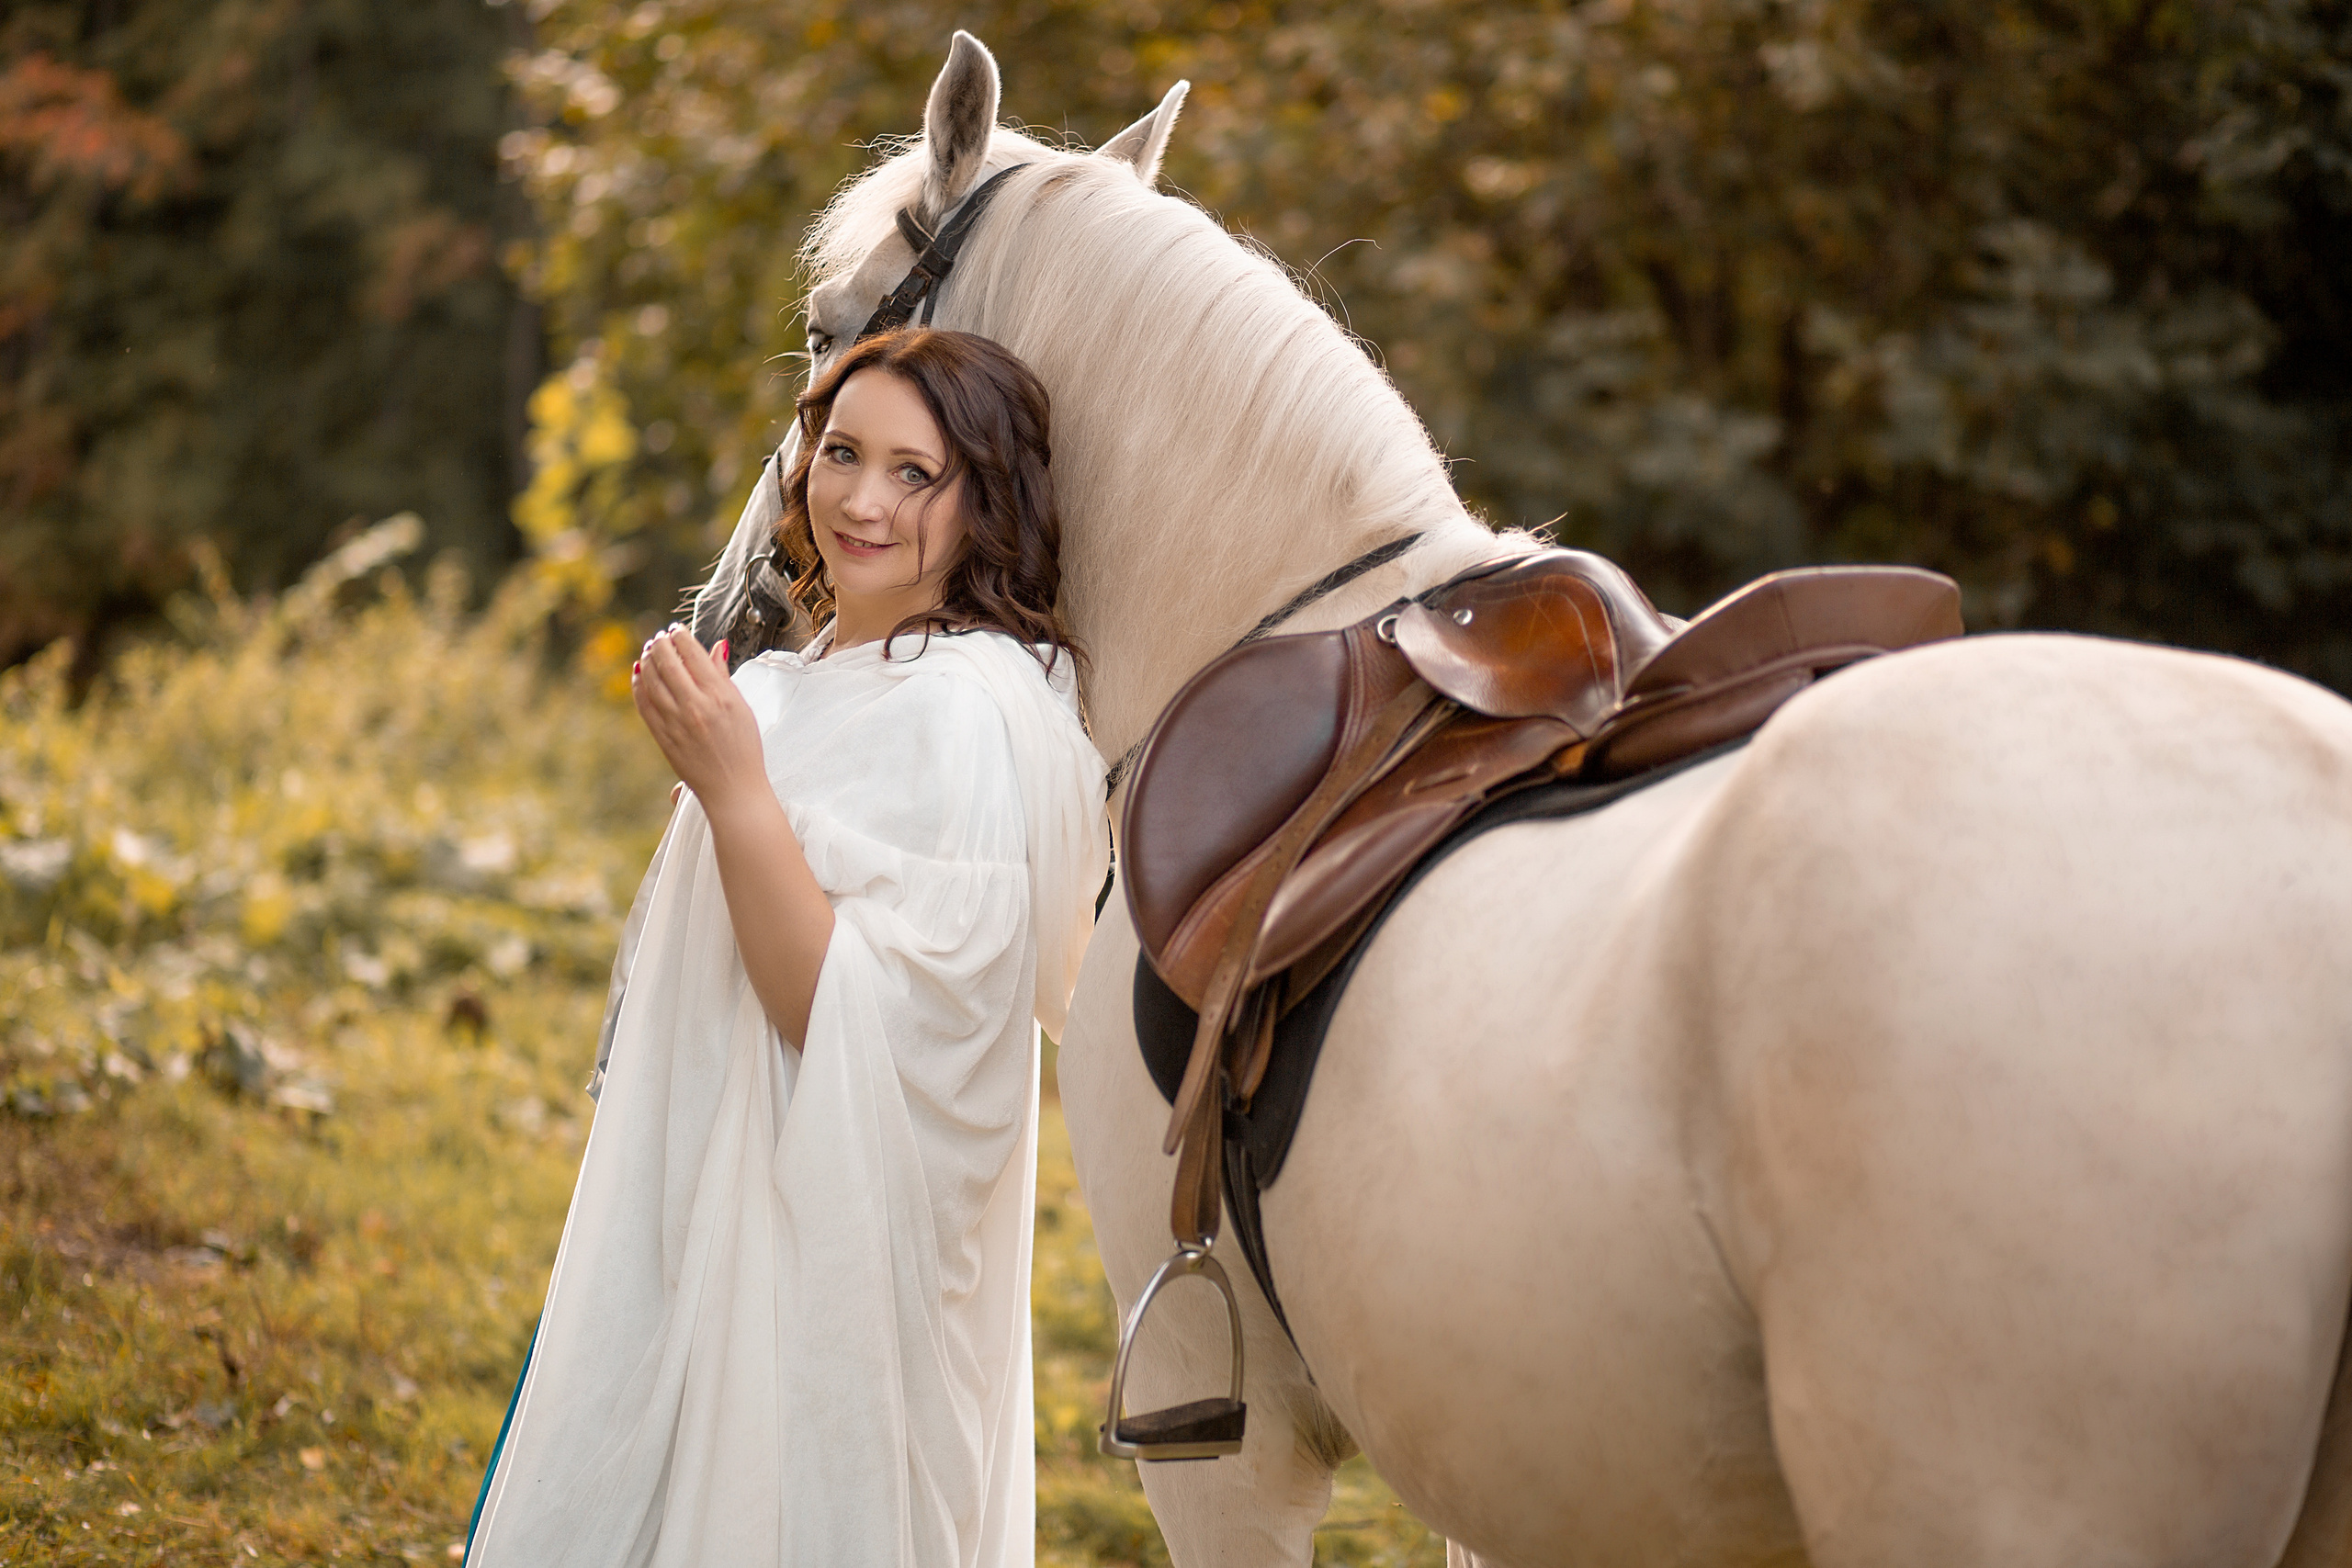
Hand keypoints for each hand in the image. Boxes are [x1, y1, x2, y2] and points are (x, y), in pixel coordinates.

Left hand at [632, 628, 765, 813]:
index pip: (693, 654)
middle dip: (661, 644)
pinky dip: (638, 685)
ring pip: (652, 680)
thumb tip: (716, 646)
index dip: (681, 636)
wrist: (733, 788)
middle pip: (668, 663)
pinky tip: (639, 674)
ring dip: (648, 660)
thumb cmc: (743, 748)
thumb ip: (724, 676)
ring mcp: (676, 722)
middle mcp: (696, 706)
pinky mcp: (663, 737)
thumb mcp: (741, 708)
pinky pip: (644, 704)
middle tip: (659, 637)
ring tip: (649, 650)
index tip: (677, 629)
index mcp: (720, 696)